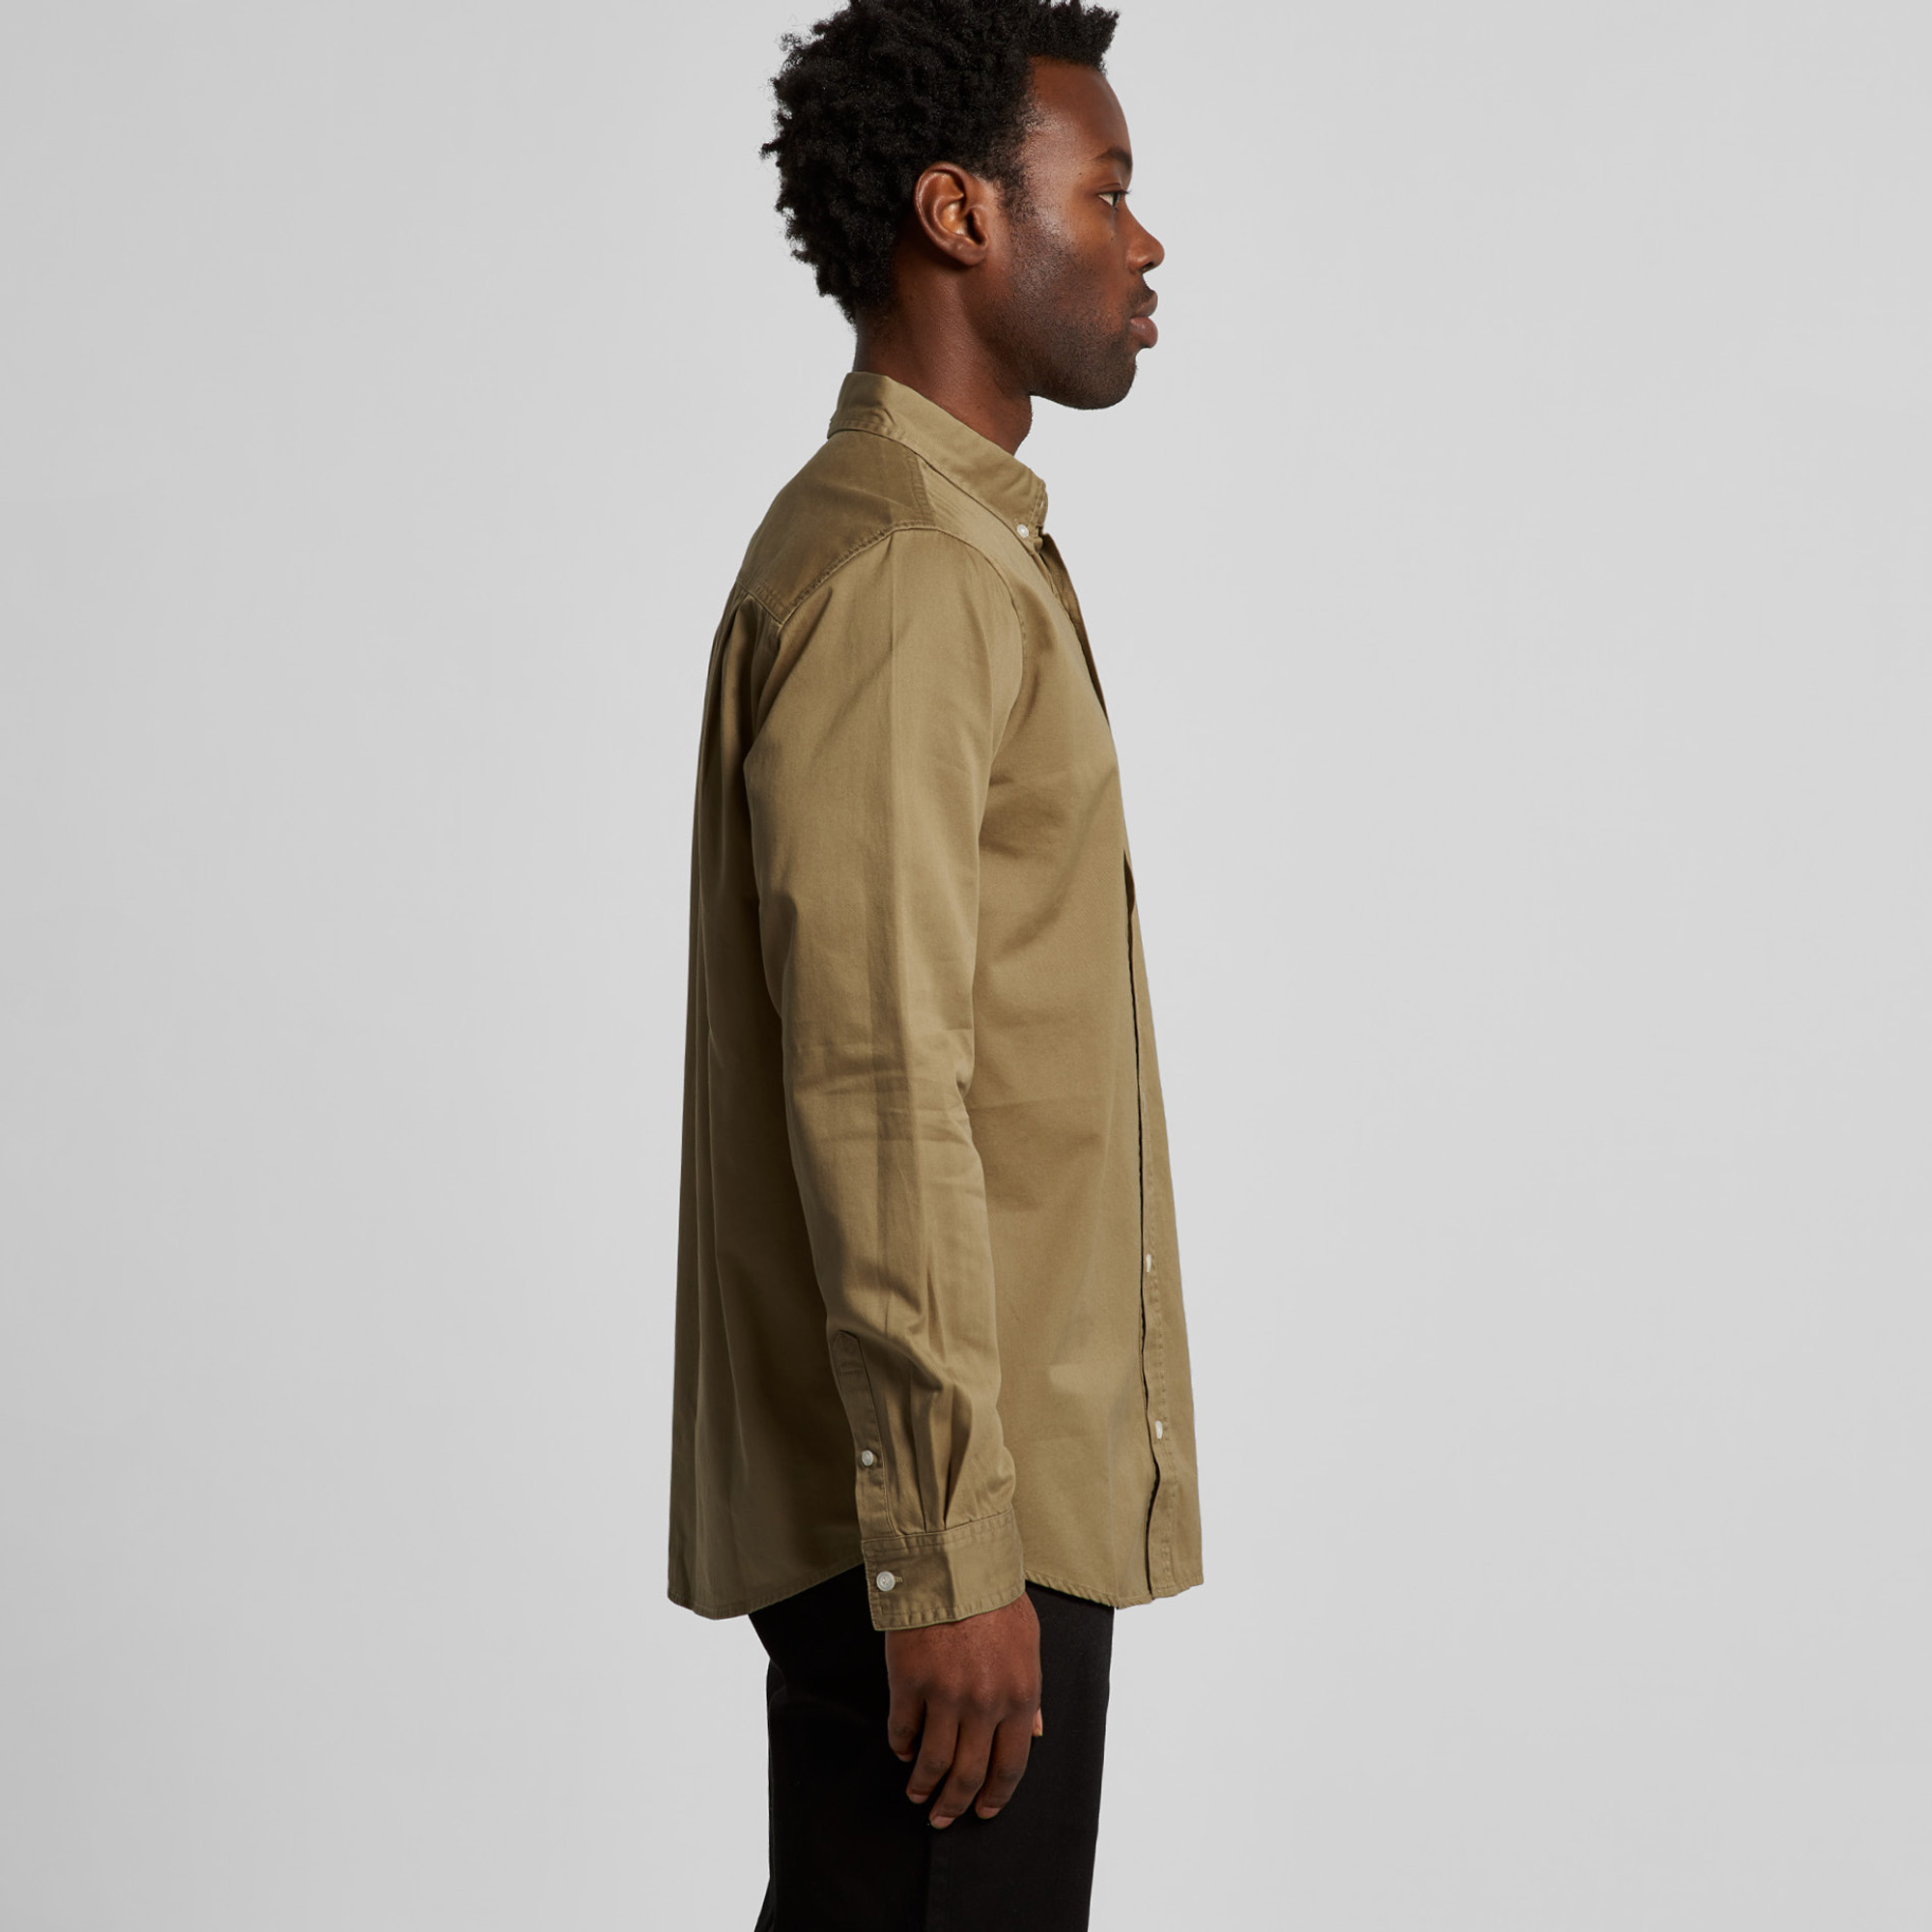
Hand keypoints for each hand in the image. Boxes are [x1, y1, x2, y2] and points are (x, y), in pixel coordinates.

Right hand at [884, 1591, 1043, 1827]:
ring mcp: (945, 1694)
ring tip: (917, 1794)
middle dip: (955, 1803)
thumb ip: (1032, 1692)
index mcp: (1020, 1696)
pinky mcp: (909, 1681)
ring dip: (923, 1785)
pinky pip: (902, 1730)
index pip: (1010, 1766)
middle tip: (942, 1817)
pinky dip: (902, 1746)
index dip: (995, 1796)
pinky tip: (903, 1750)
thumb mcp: (1029, 1642)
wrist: (954, 1562)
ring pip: (932, 1761)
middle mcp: (984, 1704)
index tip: (984, 1810)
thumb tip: (1036, 1732)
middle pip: (968, 1773)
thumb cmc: (994, 1599)